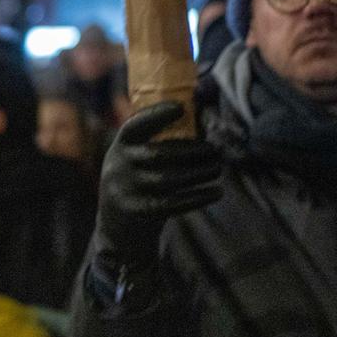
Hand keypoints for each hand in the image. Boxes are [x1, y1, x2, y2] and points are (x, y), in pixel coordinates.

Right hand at [96, 101, 223, 264]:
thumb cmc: (141, 182)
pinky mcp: (137, 212)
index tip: (181, 107)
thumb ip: (164, 141)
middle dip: (191, 151)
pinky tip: (216, 192)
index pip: (134, 125)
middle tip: (215, 151)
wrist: (117, 228)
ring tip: (218, 169)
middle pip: (158, 154)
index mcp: (120, 146)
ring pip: (167, 179)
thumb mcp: (140, 160)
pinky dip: (197, 197)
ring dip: (198, 173)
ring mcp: (124, 191)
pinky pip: (171, 203)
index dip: (156, 114)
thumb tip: (205, 117)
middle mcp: (117, 166)